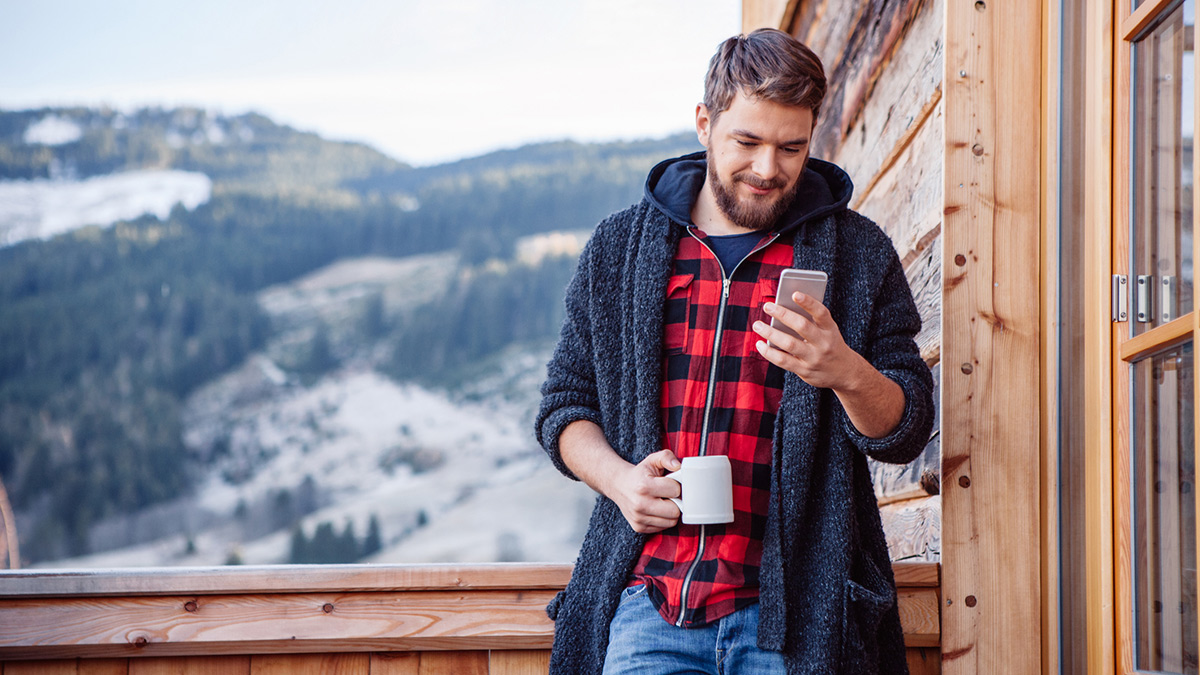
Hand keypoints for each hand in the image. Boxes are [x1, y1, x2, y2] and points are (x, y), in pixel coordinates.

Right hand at [606, 449, 682, 533]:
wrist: (618, 485)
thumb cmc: (639, 474)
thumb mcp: (652, 460)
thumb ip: (666, 457)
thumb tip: (678, 466)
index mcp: (644, 486)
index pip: (675, 491)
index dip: (676, 486)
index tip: (670, 483)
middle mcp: (640, 504)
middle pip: (675, 511)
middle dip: (676, 502)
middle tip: (669, 495)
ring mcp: (638, 518)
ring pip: (671, 522)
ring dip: (670, 512)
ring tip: (663, 502)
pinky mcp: (639, 527)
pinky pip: (663, 527)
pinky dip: (663, 519)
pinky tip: (657, 509)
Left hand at [752, 291, 905, 437]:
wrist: (845, 373)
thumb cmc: (830, 344)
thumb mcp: (828, 331)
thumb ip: (811, 321)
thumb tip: (783, 308)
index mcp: (830, 329)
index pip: (821, 313)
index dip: (808, 302)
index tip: (794, 293)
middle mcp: (824, 343)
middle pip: (802, 326)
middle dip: (783, 314)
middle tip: (767, 306)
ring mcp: (814, 358)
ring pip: (789, 344)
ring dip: (770, 333)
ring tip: (757, 325)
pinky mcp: (804, 371)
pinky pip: (783, 361)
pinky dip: (769, 352)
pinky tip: (760, 344)